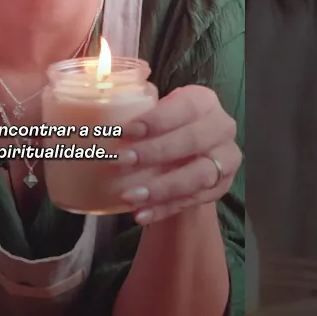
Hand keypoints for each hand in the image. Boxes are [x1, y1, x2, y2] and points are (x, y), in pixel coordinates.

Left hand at [115, 85, 241, 224]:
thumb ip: (132, 102)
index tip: (125, 131)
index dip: (155, 120)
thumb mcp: (155, 110)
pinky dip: (164, 208)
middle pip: (192, 141)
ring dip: (161, 187)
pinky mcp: (221, 187)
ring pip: (198, 176)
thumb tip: (90, 104)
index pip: (184, 107)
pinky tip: (141, 214)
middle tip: (120, 161)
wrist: (187, 155)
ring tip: (130, 196)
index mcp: (204, 101)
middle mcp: (221, 128)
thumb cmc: (165, 127)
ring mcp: (225, 160)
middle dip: (154, 152)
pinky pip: (192, 201)